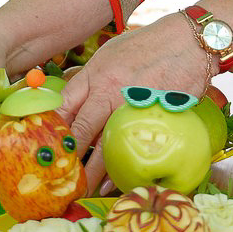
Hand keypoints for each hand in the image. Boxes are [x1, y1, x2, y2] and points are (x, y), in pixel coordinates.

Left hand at [55, 12, 212, 193]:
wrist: (188, 42)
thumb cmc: (147, 46)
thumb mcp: (110, 54)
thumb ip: (90, 79)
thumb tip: (70, 101)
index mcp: (95, 75)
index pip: (64, 107)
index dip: (52, 130)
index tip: (44, 149)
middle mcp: (109, 92)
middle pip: (81, 131)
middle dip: (68, 158)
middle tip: (57, 179)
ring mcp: (132, 107)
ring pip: (105, 145)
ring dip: (91, 171)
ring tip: (81, 189)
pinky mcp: (153, 118)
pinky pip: (132, 148)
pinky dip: (120, 168)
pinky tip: (111, 183)